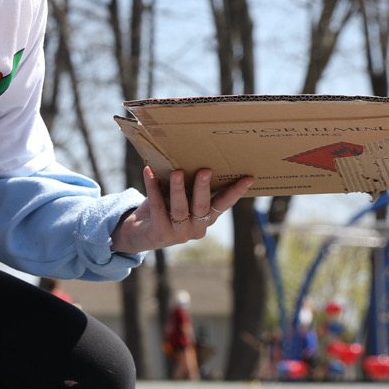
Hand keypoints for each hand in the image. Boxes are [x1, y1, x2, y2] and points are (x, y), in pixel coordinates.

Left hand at [111, 168, 255, 254]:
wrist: (140, 233)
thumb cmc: (163, 209)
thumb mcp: (179, 197)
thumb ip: (187, 185)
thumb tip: (190, 155)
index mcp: (206, 218)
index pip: (223, 204)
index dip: (235, 192)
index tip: (249, 178)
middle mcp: (197, 228)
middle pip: (202, 207)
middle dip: (203, 188)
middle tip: (205, 170)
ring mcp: (179, 233)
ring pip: (180, 209)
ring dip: (178, 189)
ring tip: (177, 172)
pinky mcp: (161, 234)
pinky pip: (158, 208)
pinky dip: (153, 189)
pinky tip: (149, 173)